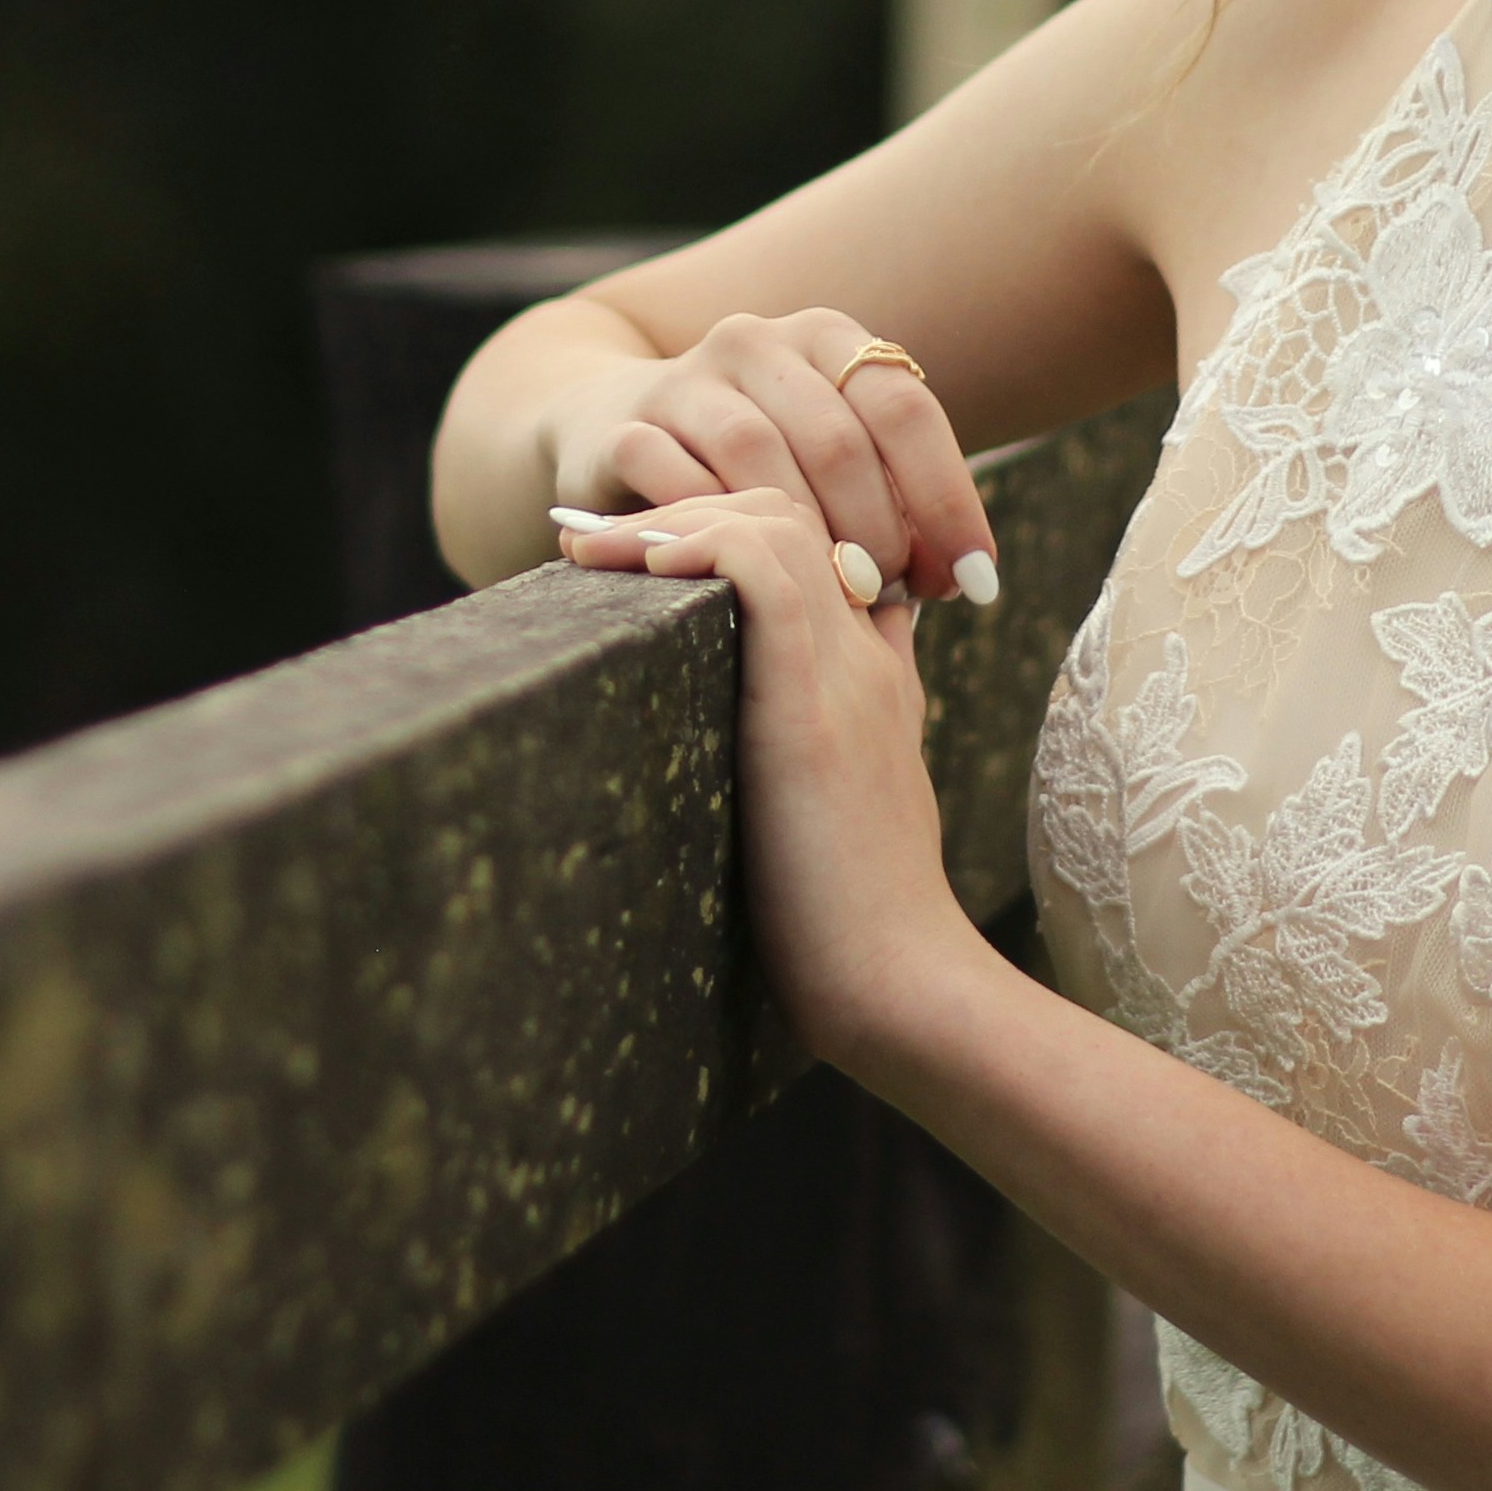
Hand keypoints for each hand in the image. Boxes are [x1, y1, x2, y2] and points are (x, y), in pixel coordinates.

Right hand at [547, 312, 1000, 609]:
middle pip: (837, 441)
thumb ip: (894, 493)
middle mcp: (756, 343)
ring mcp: (685, 381)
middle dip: (879, 532)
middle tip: (891, 594)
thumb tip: (966, 572)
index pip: (905, 409)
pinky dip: (720, 534)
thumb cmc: (755, 461)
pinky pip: (677, 482)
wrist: (612, 426)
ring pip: (758, 458)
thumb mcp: (829, 455)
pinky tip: (747, 577)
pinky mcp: (622, 428)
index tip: (976, 577)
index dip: (948, 498)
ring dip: (805, 539)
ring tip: (835, 594)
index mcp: (825, 338)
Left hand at [553, 487, 981, 1065]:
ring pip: (775, 519)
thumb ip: (810, 760)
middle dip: (684, 508)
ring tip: (591, 546)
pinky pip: (763, 566)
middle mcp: (866, 658)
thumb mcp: (839, 816)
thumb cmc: (852, 924)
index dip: (726, 531)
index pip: (818, 551)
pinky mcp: (813, 705)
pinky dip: (696, 544)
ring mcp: (846, 673)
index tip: (637, 559)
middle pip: (790, 513)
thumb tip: (744, 747)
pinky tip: (637, 568)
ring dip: (670, 517)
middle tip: (596, 542)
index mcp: (873, 678)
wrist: (900, 982)